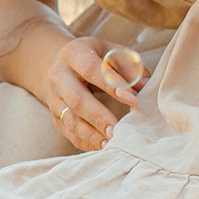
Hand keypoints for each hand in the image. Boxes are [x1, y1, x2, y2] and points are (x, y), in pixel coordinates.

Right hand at [44, 36, 136, 151]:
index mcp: (74, 54)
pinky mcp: (55, 116)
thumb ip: (129, 66)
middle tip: (118, 129)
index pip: (91, 70)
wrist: (58, 64)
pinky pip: (68, 132)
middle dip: (98, 116)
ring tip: (111, 142)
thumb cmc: (94, 58)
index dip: (112, 85)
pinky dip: (85, 142)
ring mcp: (54, 98)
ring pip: (69, 119)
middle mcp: (59, 76)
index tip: (133, 100)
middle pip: (76, 99)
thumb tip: (145, 85)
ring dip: (91, 133)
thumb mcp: (110, 52)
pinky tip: (102, 147)